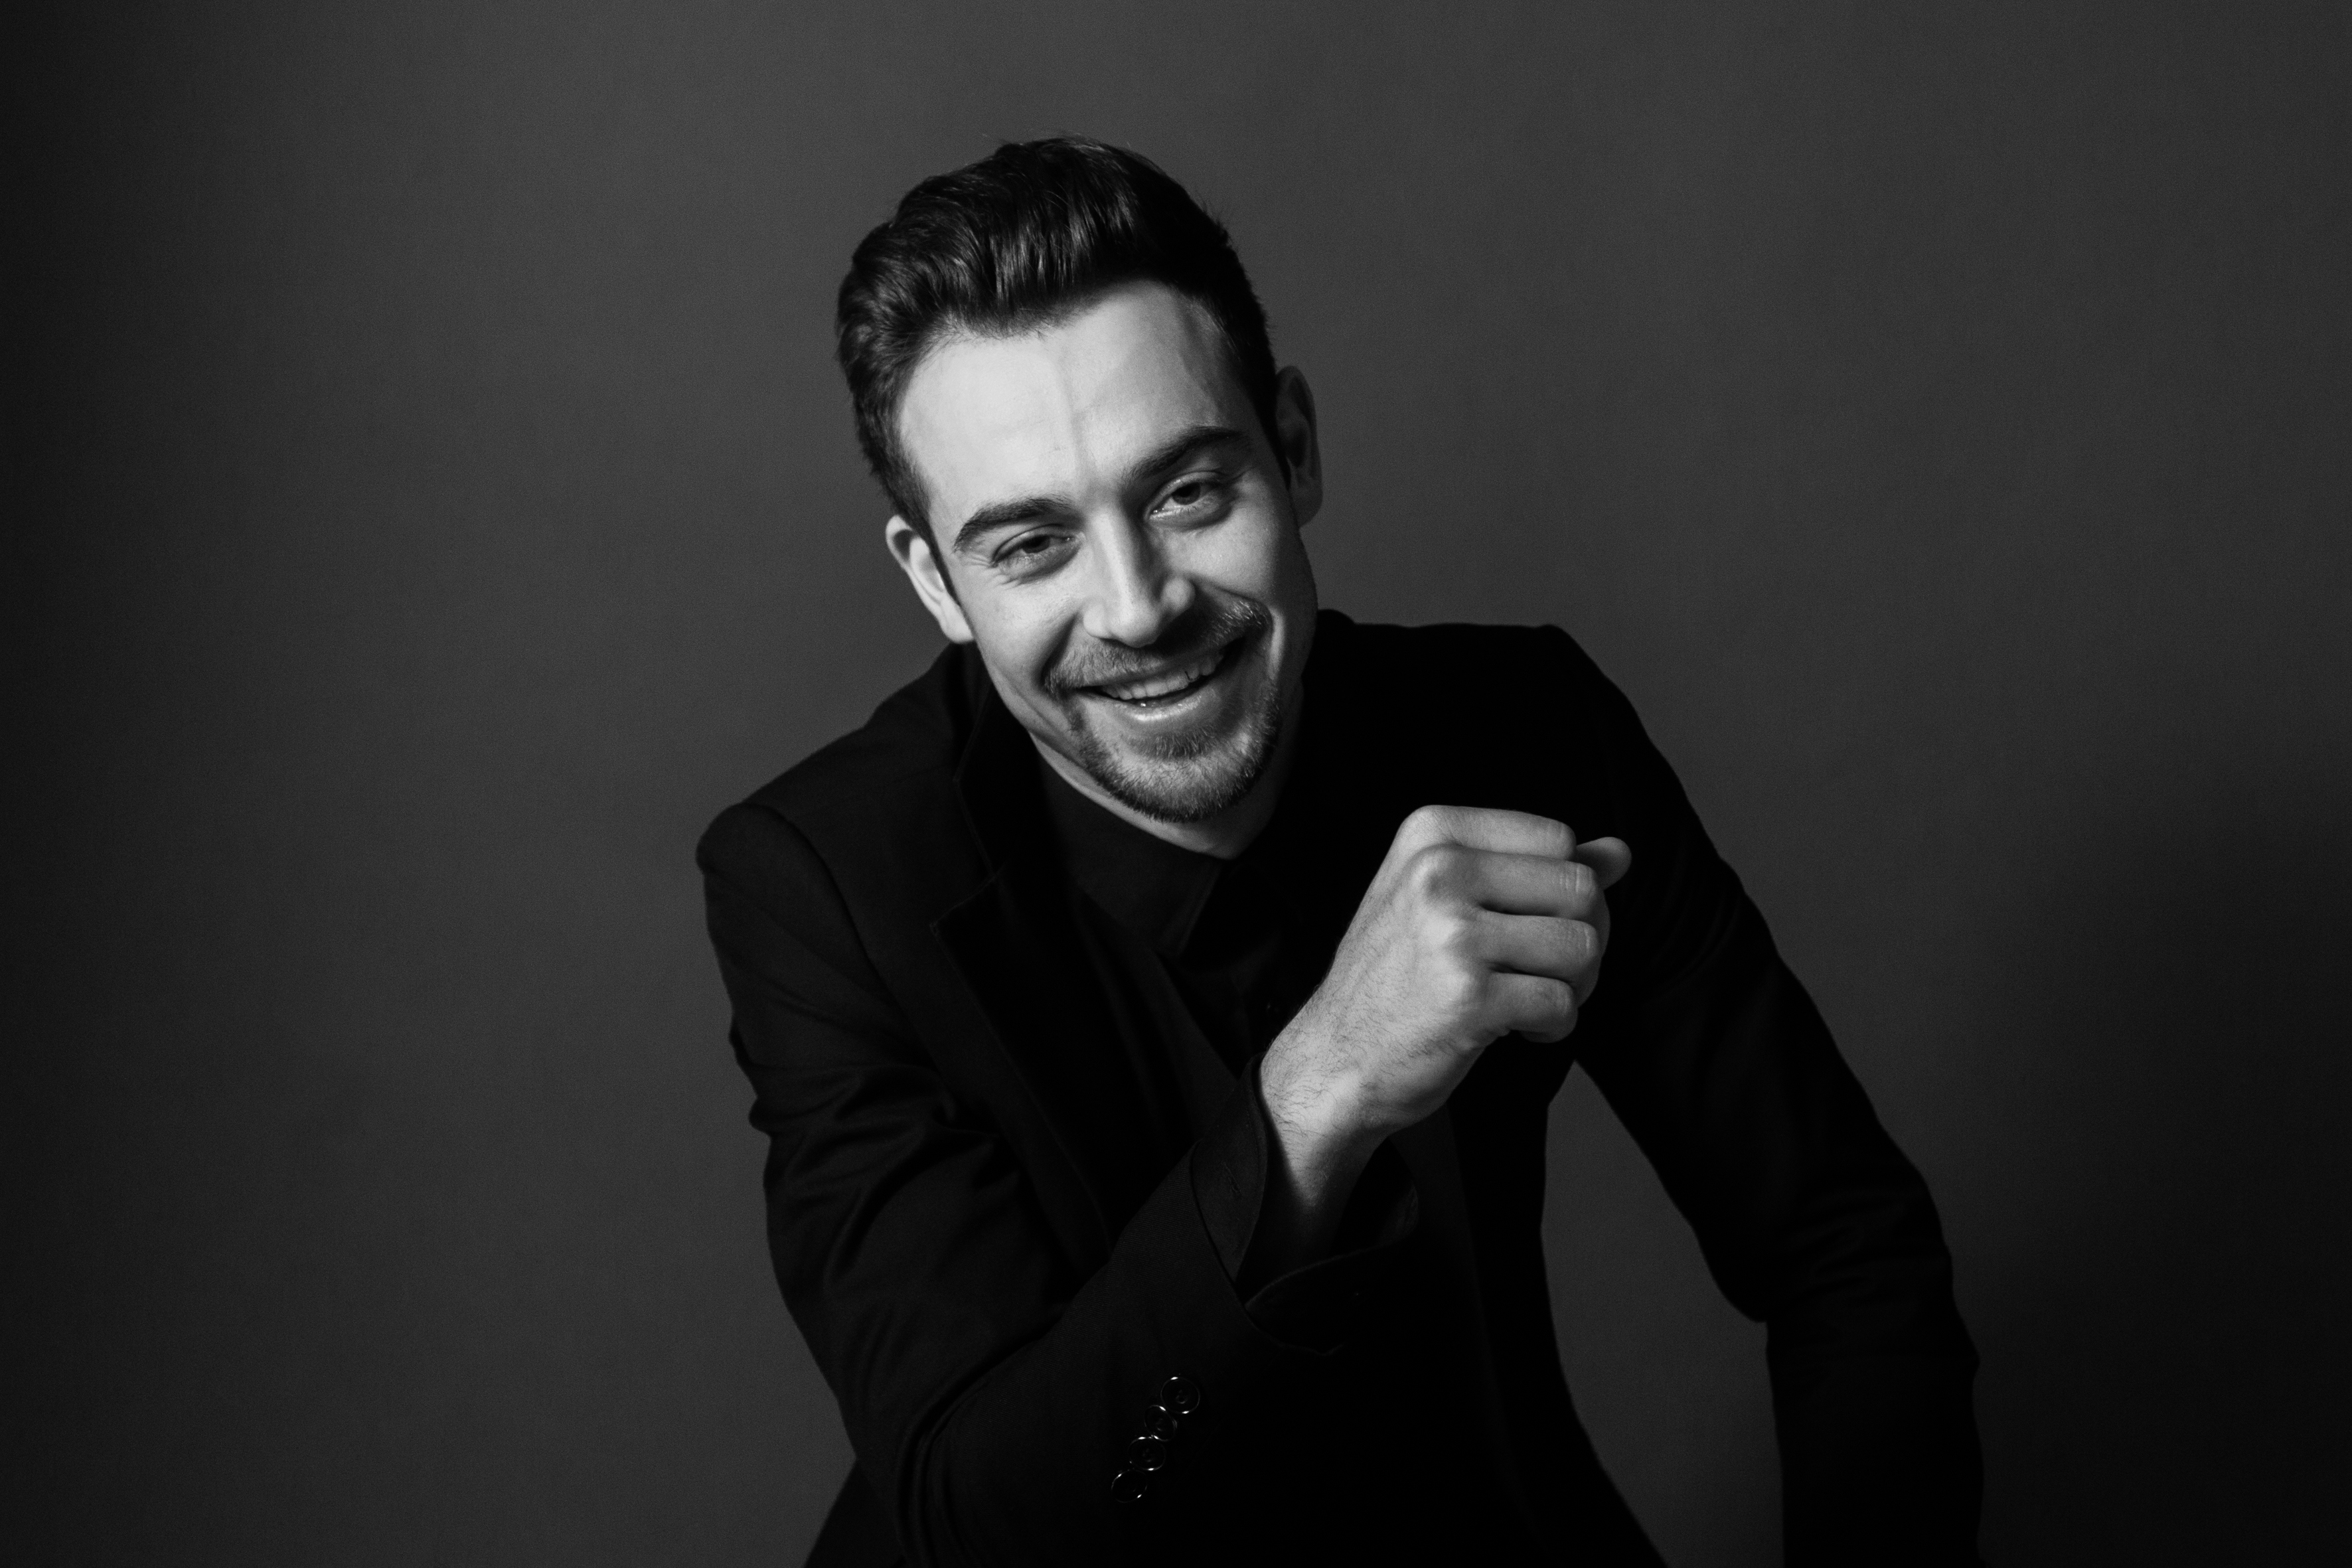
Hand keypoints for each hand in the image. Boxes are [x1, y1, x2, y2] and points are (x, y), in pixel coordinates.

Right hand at [1252, 807, 1629, 1266]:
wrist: (1336, 1056)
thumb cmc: (1398, 976)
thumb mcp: (1448, 900)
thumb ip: (1533, 869)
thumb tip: (1620, 852)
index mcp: (1433, 834)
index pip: (1559, 840)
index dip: (1563, 890)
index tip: (1529, 925)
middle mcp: (1439, 872)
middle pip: (1582, 889)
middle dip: (1581, 938)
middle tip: (1540, 971)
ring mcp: (1452, 935)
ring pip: (1583, 946)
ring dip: (1574, 986)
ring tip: (1528, 999)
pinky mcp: (1469, 998)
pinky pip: (1563, 1002)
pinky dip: (1555, 1025)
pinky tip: (1517, 1028)